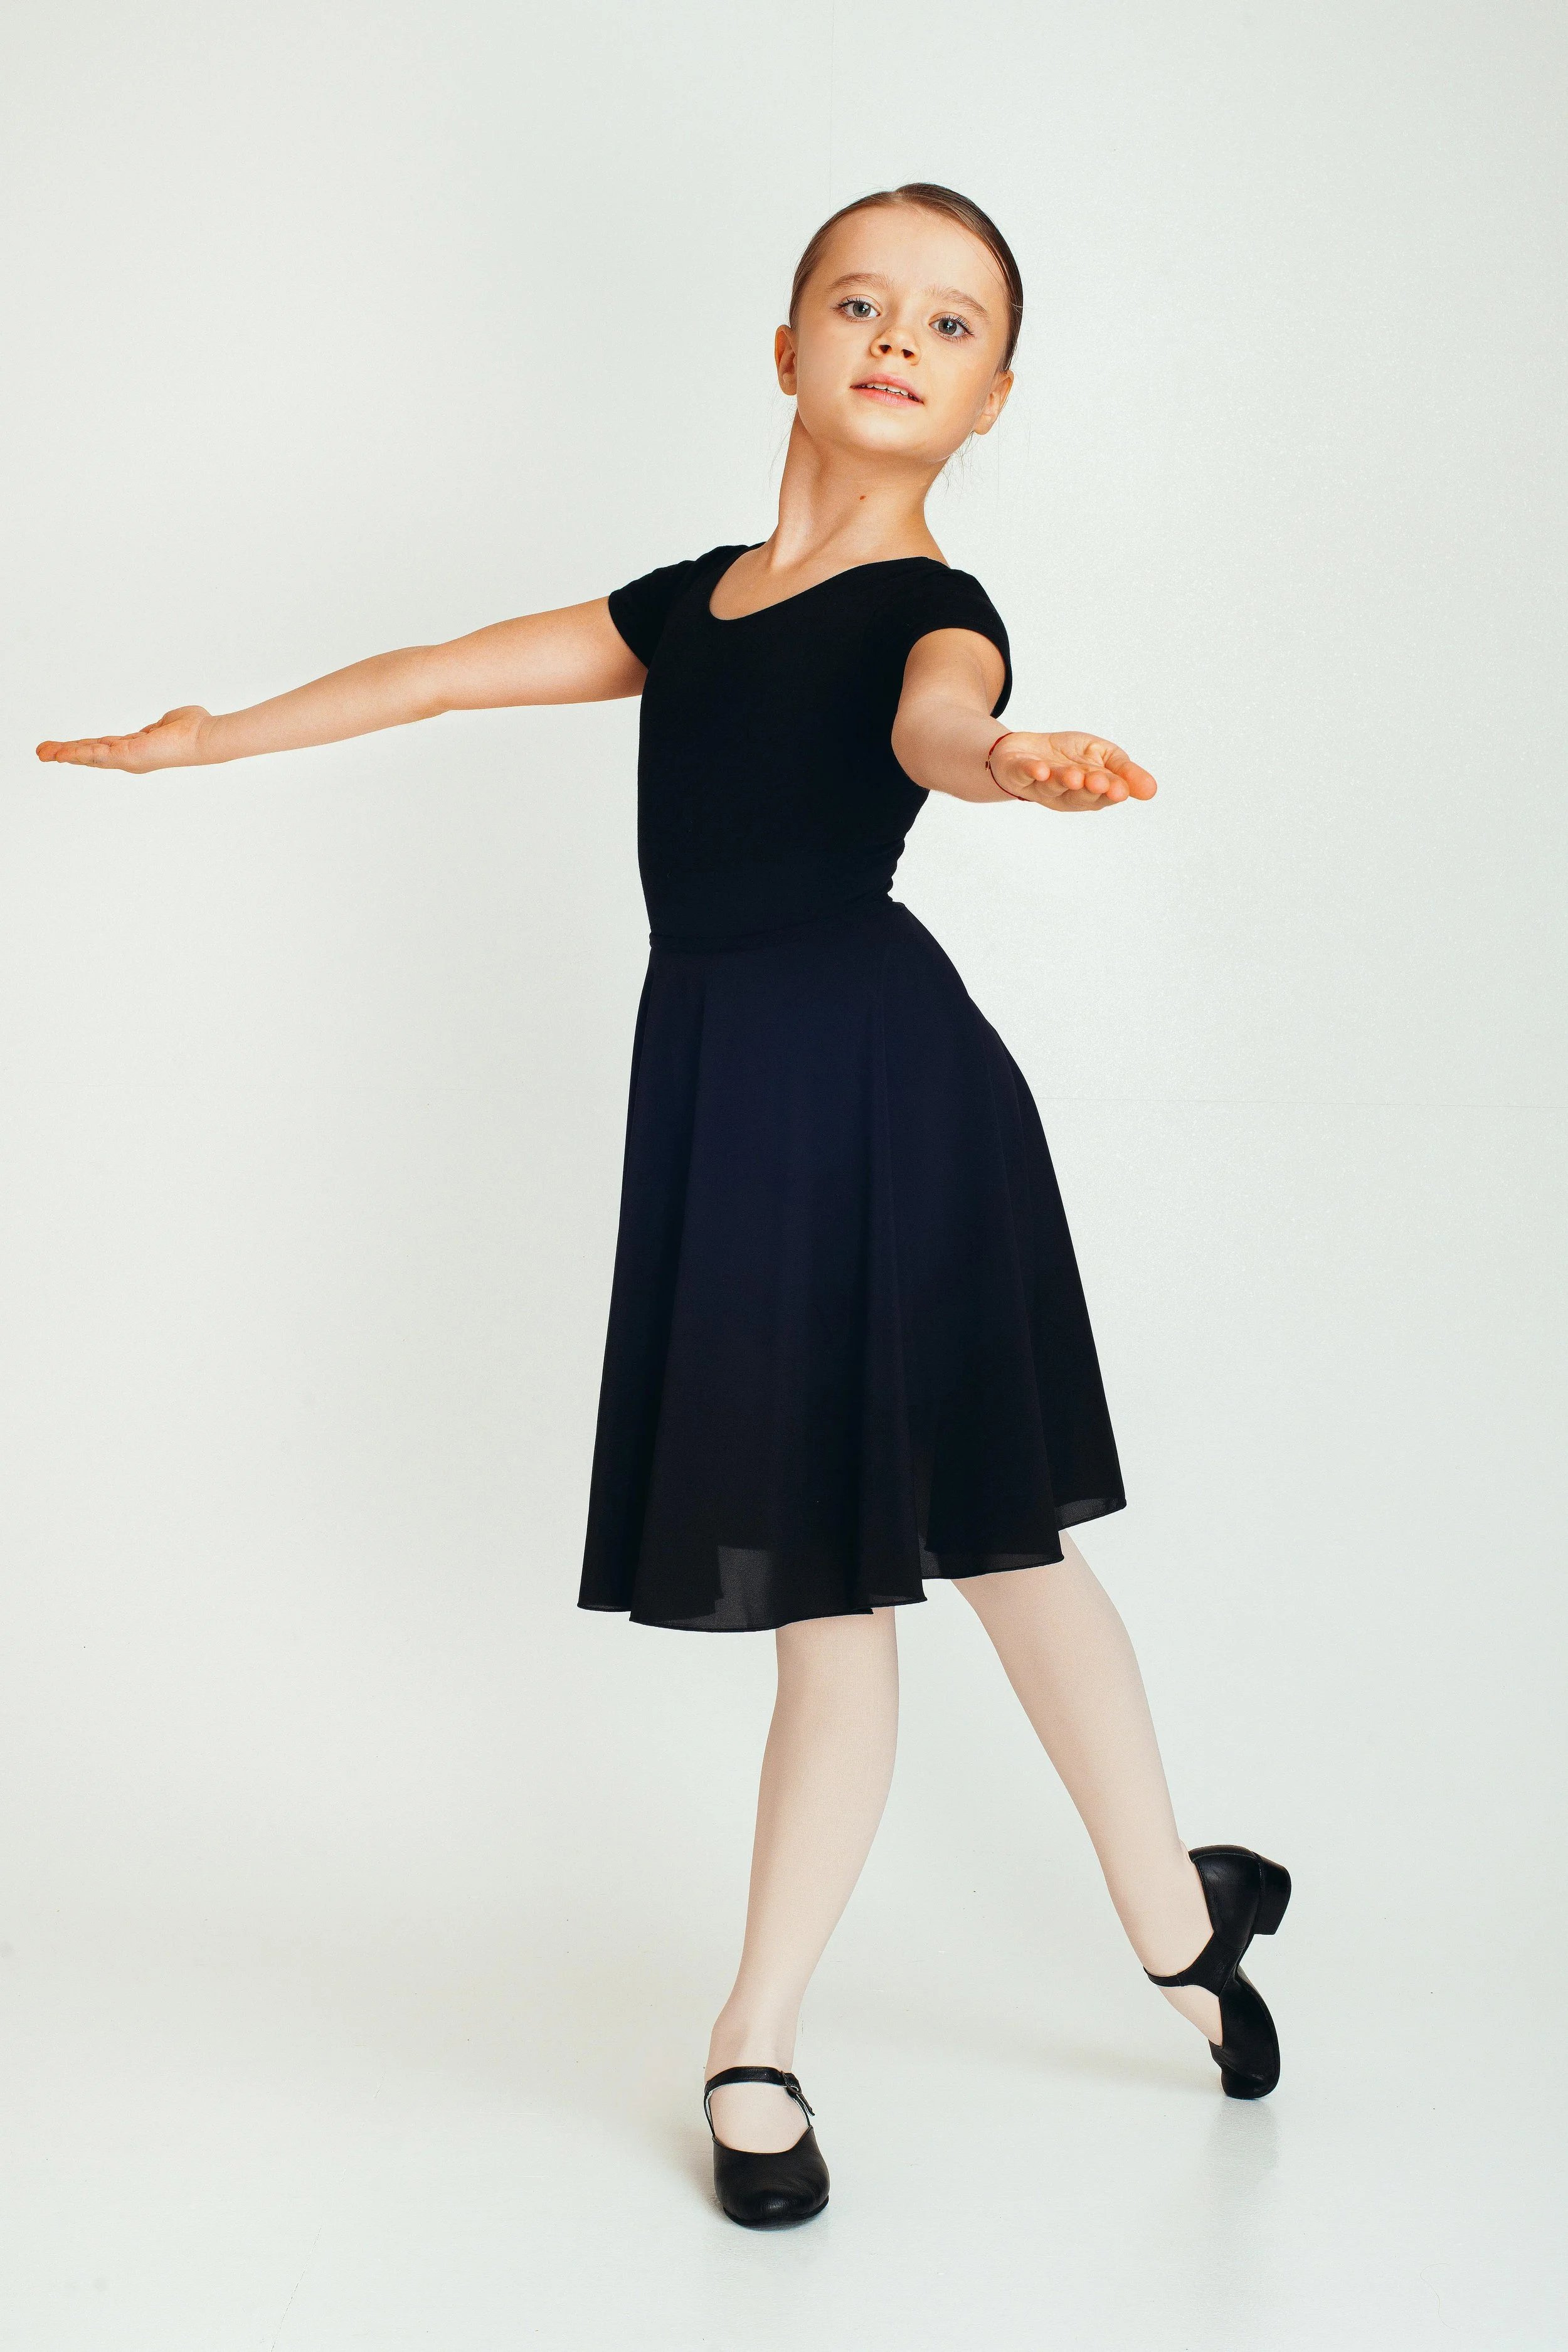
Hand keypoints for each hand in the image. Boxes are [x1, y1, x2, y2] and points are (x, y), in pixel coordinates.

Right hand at [36, 705, 212, 772]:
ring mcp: (129, 758)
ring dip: (65, 754)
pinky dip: (79, 753)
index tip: (64, 747)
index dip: (82, 747)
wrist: (204, 737)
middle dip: (65, 753)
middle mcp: (130, 757)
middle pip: (90, 755)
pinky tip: (62, 753)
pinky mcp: (129, 755)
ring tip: (44, 753)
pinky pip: (98, 753)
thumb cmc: (193, 728)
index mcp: (136, 748)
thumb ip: (157, 726)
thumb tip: (157, 726)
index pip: (103, 748)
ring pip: (90, 756)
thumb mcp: (167, 723)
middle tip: (42, 753)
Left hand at [989, 730, 1156, 811]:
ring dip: (1064, 780)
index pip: (1103, 796)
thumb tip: (1153, 790)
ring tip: (1074, 775)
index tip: (1121, 790)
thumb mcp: (1102, 756)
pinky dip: (1032, 771)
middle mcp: (1065, 794)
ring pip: (1054, 785)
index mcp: (1088, 792)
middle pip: (1079, 795)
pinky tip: (1041, 769)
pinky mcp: (1018, 772)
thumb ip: (1124, 770)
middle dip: (1089, 788)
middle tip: (1099, 781)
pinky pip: (1024, 773)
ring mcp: (1040, 785)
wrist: (1023, 749)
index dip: (1111, 792)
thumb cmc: (1067, 756)